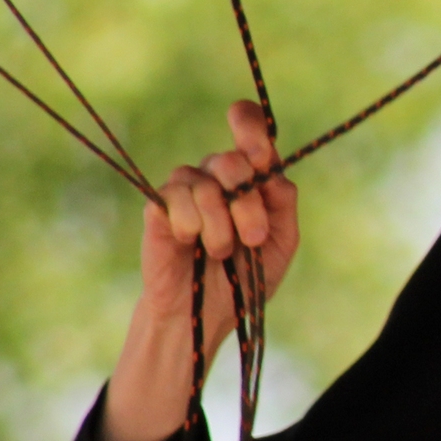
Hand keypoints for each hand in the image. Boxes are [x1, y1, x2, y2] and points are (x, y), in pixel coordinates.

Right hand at [102, 102, 299, 440]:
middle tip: (254, 238)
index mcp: (251, 176)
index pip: (250, 127)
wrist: (207, 315)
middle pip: (234, 160)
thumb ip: (282, 200)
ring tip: (222, 252)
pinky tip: (191, 244)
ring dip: (222, 225)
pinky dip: (193, 226)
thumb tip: (271, 167)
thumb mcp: (282, 240)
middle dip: (249, 203)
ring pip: (207, 182)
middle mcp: (217, 175)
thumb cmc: (246, 277)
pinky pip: (176, 199)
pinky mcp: (158, 208)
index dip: (250, 124)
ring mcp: (185, 188)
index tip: (259, 146)